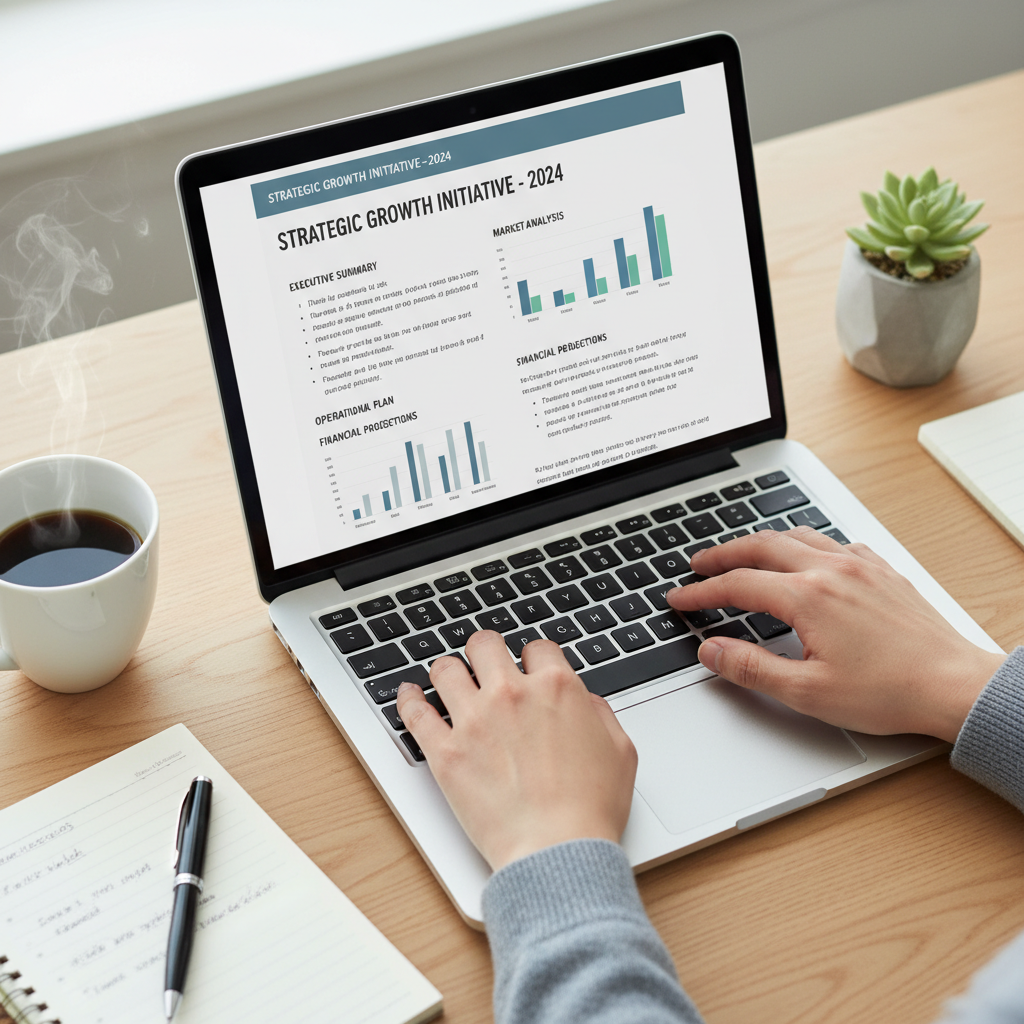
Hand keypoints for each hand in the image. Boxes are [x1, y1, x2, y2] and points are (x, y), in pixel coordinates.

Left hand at [395, 631, 636, 870]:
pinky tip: (409, 694)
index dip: (533, 658)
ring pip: (446, 669)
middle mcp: (512, 694)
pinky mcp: (446, 752)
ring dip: (449, 671)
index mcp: (556, 688)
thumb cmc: (591, 809)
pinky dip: (408, 699)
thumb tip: (585, 702)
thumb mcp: (620, 752)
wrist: (559, 851)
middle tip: (484, 665)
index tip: (528, 669)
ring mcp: (474, 721)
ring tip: (449, 679)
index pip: (537, 648)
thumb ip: (600, 714)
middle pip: (485, 645)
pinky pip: (414, 712)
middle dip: (486, 652)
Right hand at [668, 527, 1002, 741]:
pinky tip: (806, 558)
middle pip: (760, 546)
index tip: (680, 598)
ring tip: (742, 555)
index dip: (701, 592)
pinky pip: (833, 542)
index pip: (738, 585)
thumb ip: (752, 668)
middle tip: (698, 565)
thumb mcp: (808, 692)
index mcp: (808, 598)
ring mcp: (859, 565)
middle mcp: (831, 570)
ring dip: (761, 543)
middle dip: (722, 554)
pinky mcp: (882, 570)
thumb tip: (712, 650)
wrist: (955, 686)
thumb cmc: (891, 692)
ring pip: (797, 535)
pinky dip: (806, 544)